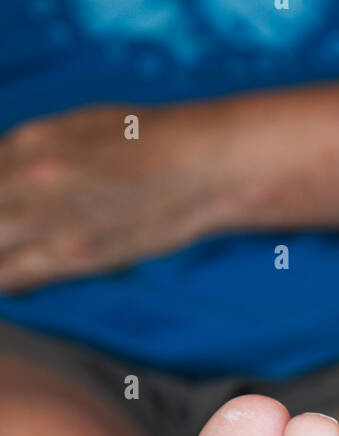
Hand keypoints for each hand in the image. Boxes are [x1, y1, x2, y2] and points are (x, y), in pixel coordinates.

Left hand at [0, 103, 231, 292]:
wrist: (202, 165)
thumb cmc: (153, 145)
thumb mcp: (83, 130)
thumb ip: (39, 156)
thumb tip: (11, 179)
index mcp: (30, 141)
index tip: (8, 222)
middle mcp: (28, 175)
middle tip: (11, 244)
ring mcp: (47, 216)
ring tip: (13, 263)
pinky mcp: (72, 253)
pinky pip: (10, 276)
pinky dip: (6, 282)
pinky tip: (16, 284)